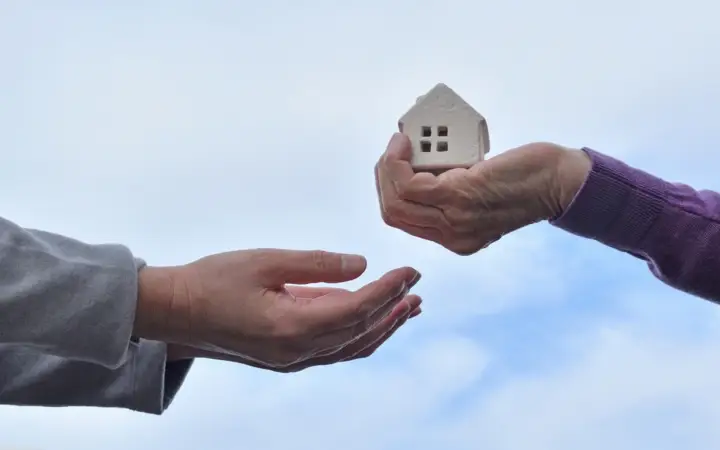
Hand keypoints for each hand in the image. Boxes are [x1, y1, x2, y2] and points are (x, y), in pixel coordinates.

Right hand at [166, 286, 421, 371]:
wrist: (175, 312)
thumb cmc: (213, 281)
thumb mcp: (266, 261)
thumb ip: (316, 264)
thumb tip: (361, 265)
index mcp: (292, 327)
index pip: (356, 309)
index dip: (388, 290)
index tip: (410, 271)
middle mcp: (297, 351)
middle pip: (361, 332)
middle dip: (394, 309)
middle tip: (418, 287)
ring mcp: (293, 359)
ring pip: (352, 346)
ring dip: (383, 326)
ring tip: (409, 307)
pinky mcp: (288, 357)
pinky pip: (335, 350)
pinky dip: (361, 335)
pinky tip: (373, 320)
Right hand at [375, 133, 590, 254]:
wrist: (559, 182)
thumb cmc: (527, 179)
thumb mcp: (481, 192)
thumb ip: (452, 187)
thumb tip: (420, 161)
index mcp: (457, 238)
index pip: (403, 221)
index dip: (389, 190)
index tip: (395, 166)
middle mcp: (453, 236)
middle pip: (393, 212)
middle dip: (384, 177)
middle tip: (393, 151)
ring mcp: (454, 220)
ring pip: (396, 199)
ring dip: (389, 166)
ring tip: (400, 143)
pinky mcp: (459, 196)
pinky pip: (410, 183)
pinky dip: (400, 161)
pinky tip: (409, 143)